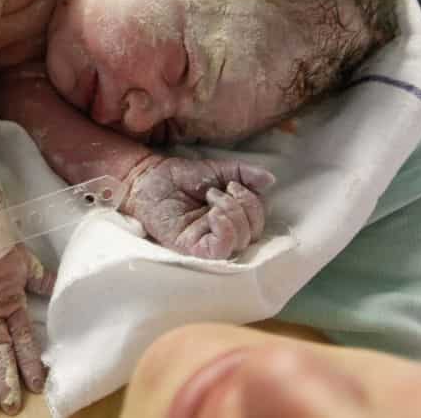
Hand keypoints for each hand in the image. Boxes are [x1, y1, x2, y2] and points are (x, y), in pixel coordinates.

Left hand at [121, 157, 273, 259]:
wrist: (149, 177)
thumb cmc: (180, 176)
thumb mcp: (219, 170)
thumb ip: (244, 174)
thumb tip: (270, 180)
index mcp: (231, 217)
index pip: (257, 221)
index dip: (253, 203)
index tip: (232, 185)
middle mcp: (222, 233)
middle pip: (253, 234)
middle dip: (244, 207)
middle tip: (219, 191)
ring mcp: (207, 242)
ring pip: (240, 243)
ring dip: (232, 214)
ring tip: (212, 198)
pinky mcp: (192, 248)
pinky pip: (220, 251)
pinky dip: (225, 232)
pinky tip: (214, 215)